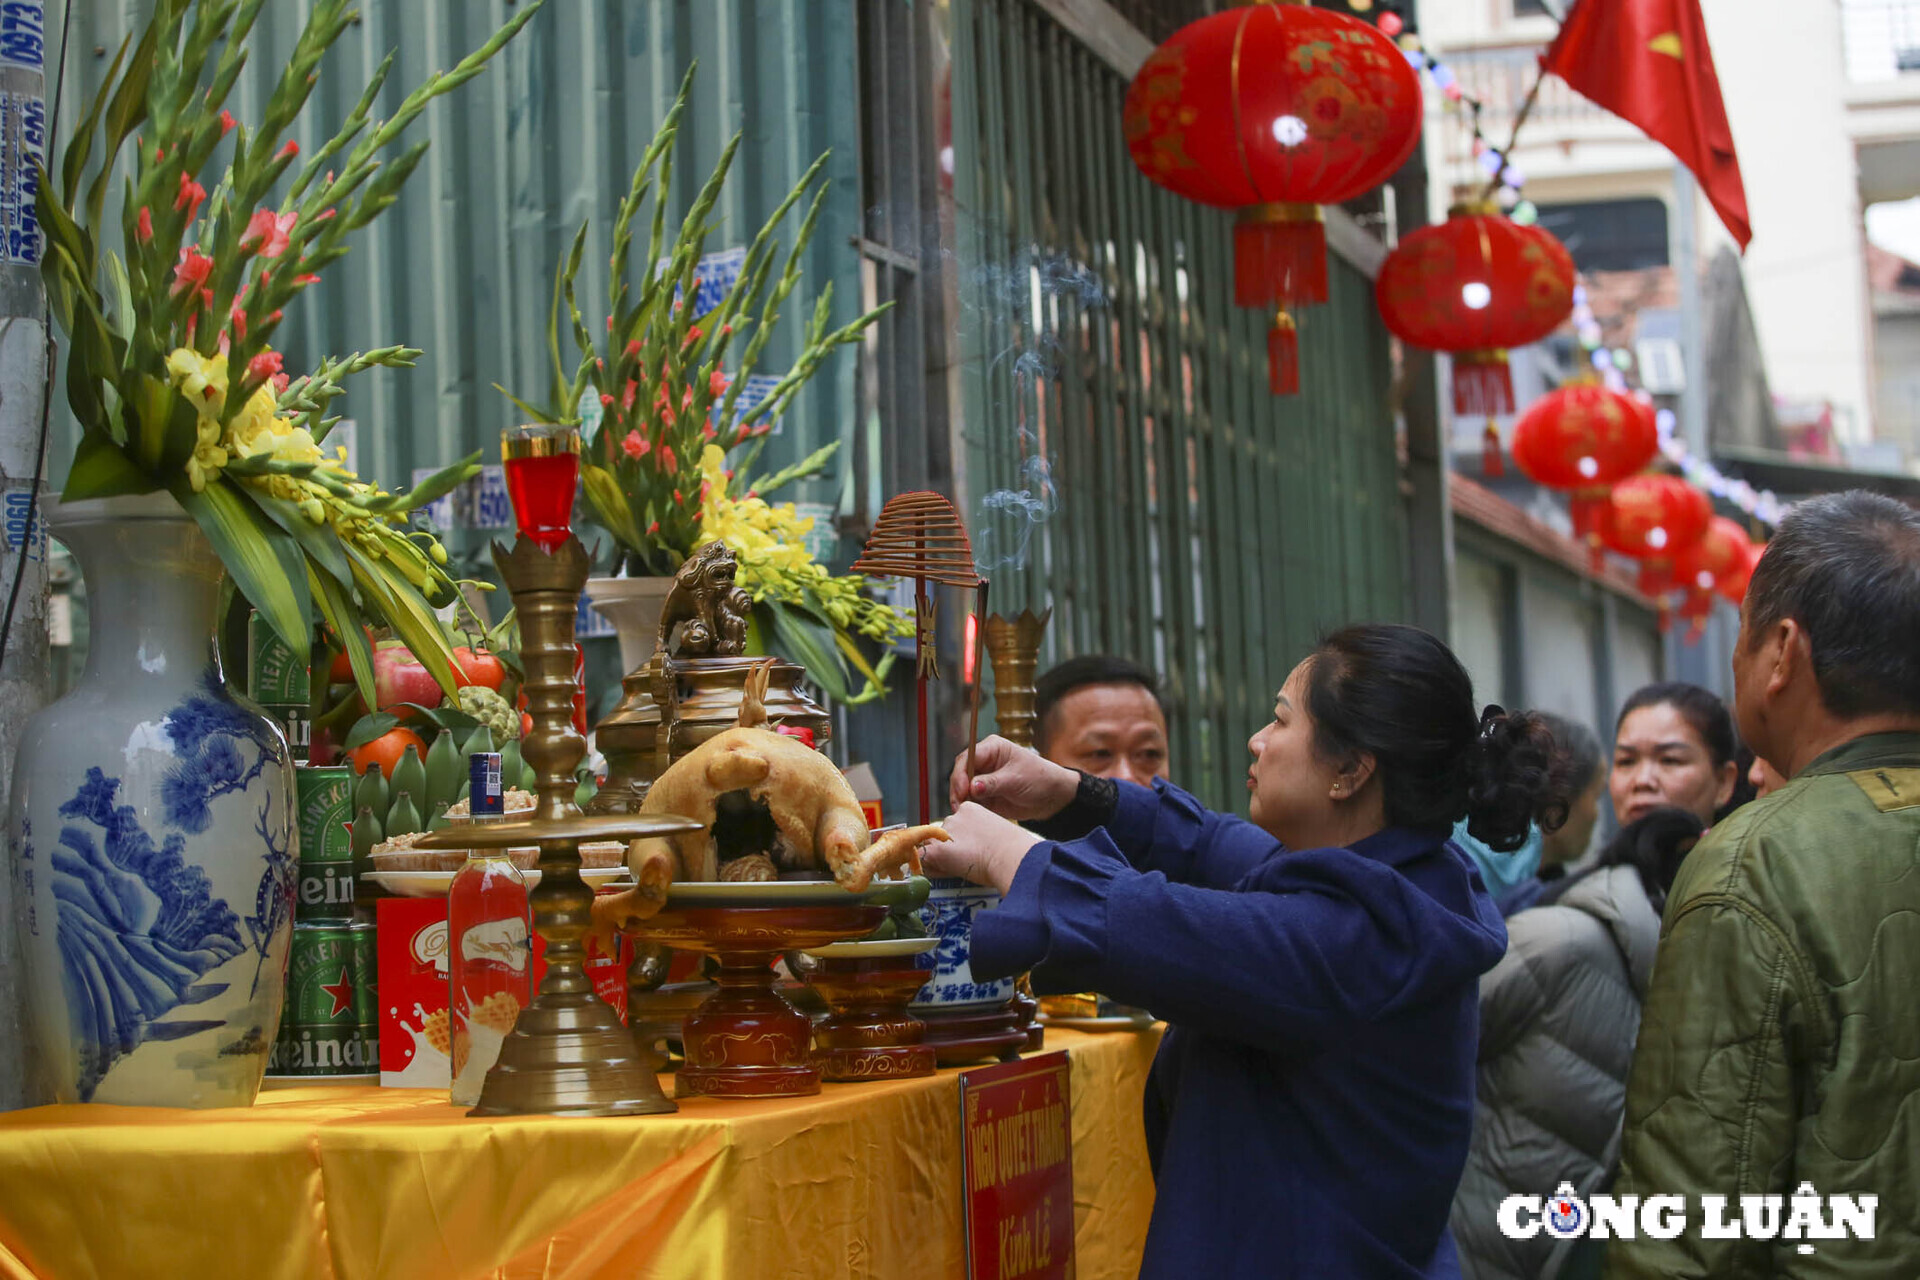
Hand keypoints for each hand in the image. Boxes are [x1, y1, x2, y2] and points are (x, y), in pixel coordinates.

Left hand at [920, 802, 1042, 894]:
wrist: (1011, 856)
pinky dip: (929, 869)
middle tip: (962, 863)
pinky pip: (924, 860)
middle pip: (941, 835)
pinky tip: (941, 874)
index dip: (957, 842)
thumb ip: (980, 835)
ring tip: (957, 870)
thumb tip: (973, 846)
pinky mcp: (937, 850)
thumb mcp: (996, 833)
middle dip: (946, 849)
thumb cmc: (1011, 850)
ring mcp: (944, 833)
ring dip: (939, 859)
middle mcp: (954, 816)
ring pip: (931, 846)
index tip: (968, 851)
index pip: (954, 825)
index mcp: (970, 809)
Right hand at [948, 735, 1080, 820]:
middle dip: (958, 789)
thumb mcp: (1016, 779)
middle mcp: (984, 762)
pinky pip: (970, 801)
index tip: (963, 789)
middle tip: (960, 804)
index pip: (967, 758)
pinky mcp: (984, 795)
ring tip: (964, 811)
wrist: (1052, 797)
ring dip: (961, 800)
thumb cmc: (1039, 778)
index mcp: (992, 748)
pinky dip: (968, 807)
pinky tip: (970, 814)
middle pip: (961, 773)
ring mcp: (983, 779)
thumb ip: (993, 783)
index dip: (961, 774)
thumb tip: (972, 787)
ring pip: (962, 788)